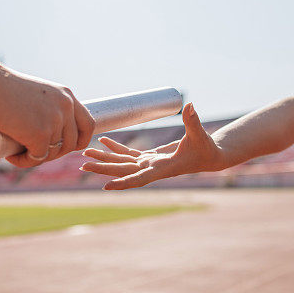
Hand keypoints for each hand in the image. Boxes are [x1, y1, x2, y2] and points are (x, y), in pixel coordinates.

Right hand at [0, 62, 94, 166]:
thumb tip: (51, 131)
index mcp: (67, 95)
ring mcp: (54, 121)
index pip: (88, 125)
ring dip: (35, 157)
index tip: (63, 147)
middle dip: (53, 153)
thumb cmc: (1, 86)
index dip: (79, 140)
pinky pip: (37, 158)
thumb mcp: (35, 93)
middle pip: (71, 143)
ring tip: (17, 151)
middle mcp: (65, 107)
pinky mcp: (39, 134)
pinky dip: (24, 162)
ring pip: (51, 153)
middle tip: (32, 150)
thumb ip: (46, 106)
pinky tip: (12, 157)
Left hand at [81, 103, 222, 189]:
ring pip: (122, 162)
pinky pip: (128, 154)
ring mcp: (149, 163)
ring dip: (104, 158)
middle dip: (104, 167)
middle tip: (83, 164)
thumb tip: (190, 105)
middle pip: (123, 170)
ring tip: (86, 152)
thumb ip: (193, 122)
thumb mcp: (200, 135)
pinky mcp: (150, 158)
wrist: (210, 157)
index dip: (123, 182)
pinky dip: (116, 147)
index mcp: (162, 168)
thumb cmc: (206, 148)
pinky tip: (104, 140)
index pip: (140, 178)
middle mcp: (152, 168)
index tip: (107, 187)